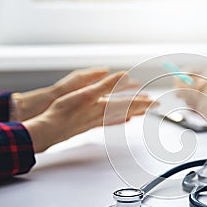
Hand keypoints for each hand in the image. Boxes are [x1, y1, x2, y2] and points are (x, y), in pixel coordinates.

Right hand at [23, 71, 155, 152]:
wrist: (49, 130)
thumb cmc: (64, 112)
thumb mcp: (86, 94)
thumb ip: (106, 85)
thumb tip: (123, 77)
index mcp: (104, 106)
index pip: (129, 103)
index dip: (144, 102)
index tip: (156, 102)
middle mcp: (103, 115)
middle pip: (128, 110)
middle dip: (142, 107)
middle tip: (155, 106)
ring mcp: (96, 121)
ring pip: (119, 115)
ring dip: (132, 112)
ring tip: (141, 111)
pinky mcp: (88, 124)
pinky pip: (109, 120)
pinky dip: (118, 118)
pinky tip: (121, 119)